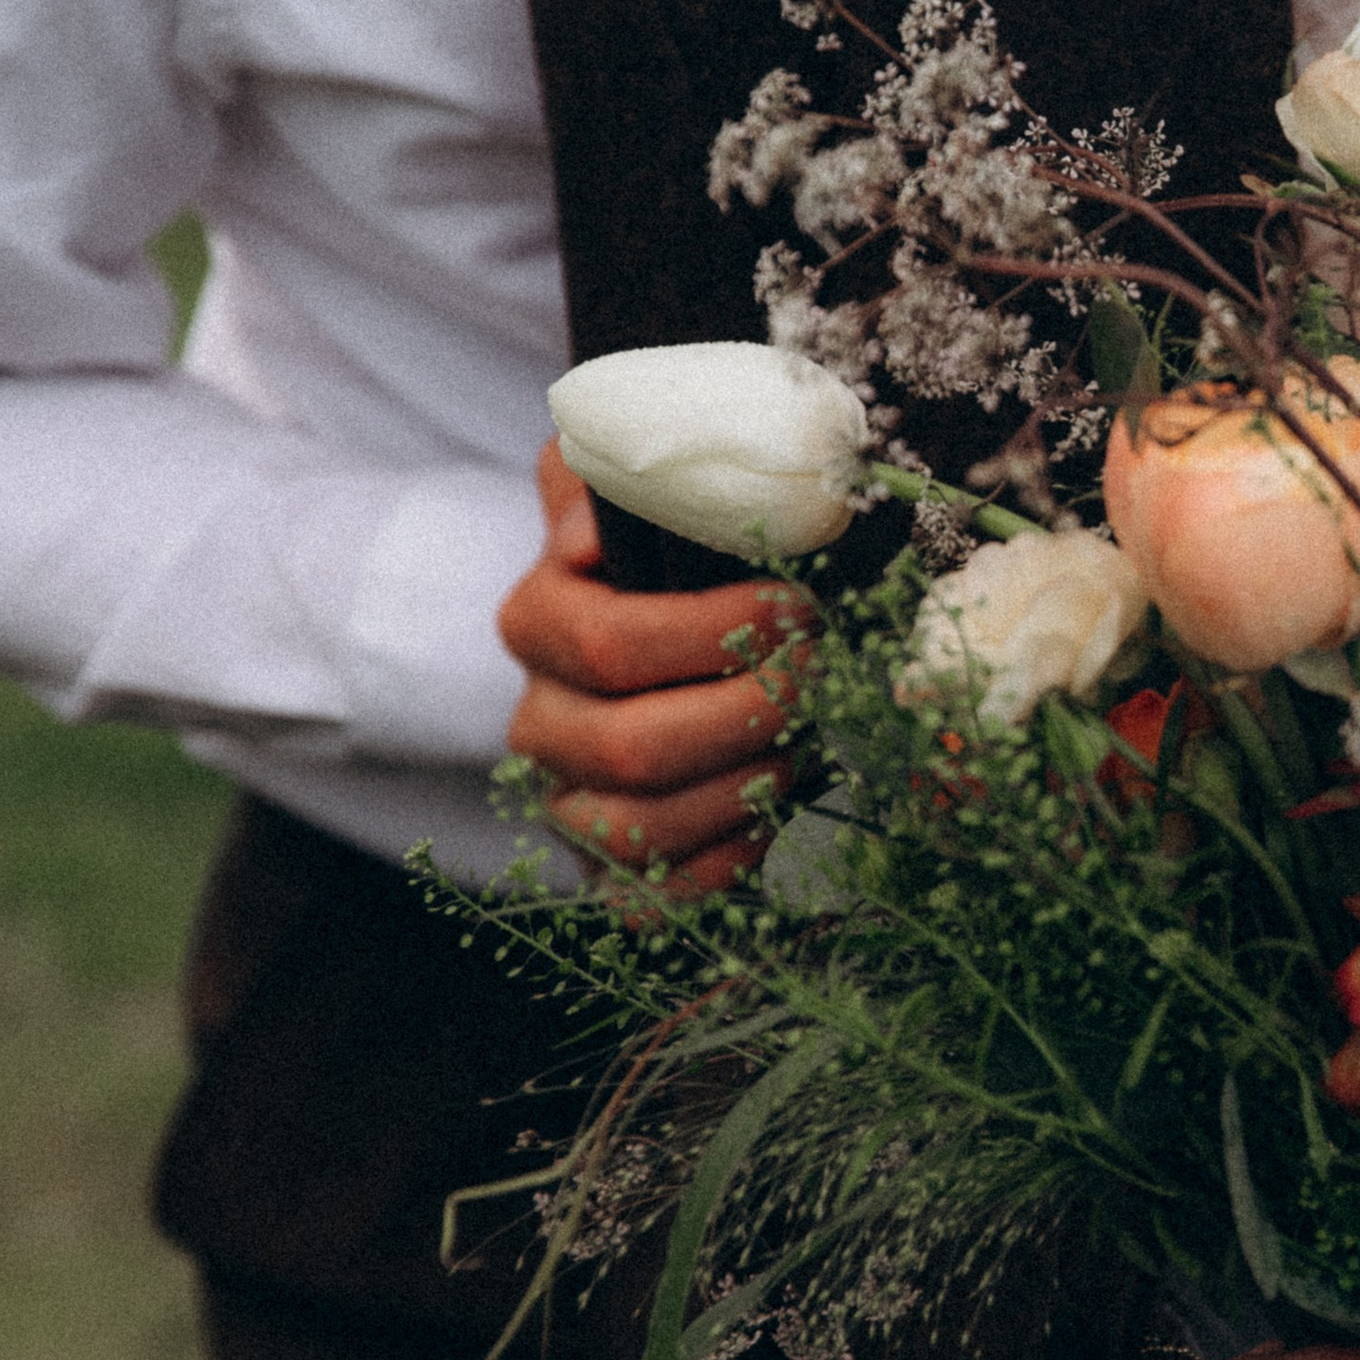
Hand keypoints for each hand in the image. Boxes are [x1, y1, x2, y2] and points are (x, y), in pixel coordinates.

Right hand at [497, 439, 804, 893]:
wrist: (639, 644)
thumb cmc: (657, 558)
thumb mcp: (634, 487)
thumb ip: (625, 461)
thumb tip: (606, 507)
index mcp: (536, 622)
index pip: (613, 643)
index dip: (716, 630)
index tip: (799, 603)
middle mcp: (538, 721)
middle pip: (633, 748)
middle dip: (750, 711)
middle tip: (823, 672)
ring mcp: (564, 801)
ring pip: (643, 829)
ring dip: (746, 785)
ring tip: (809, 733)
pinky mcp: (605, 868)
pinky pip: (654, 898)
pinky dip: (728, 861)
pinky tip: (776, 805)